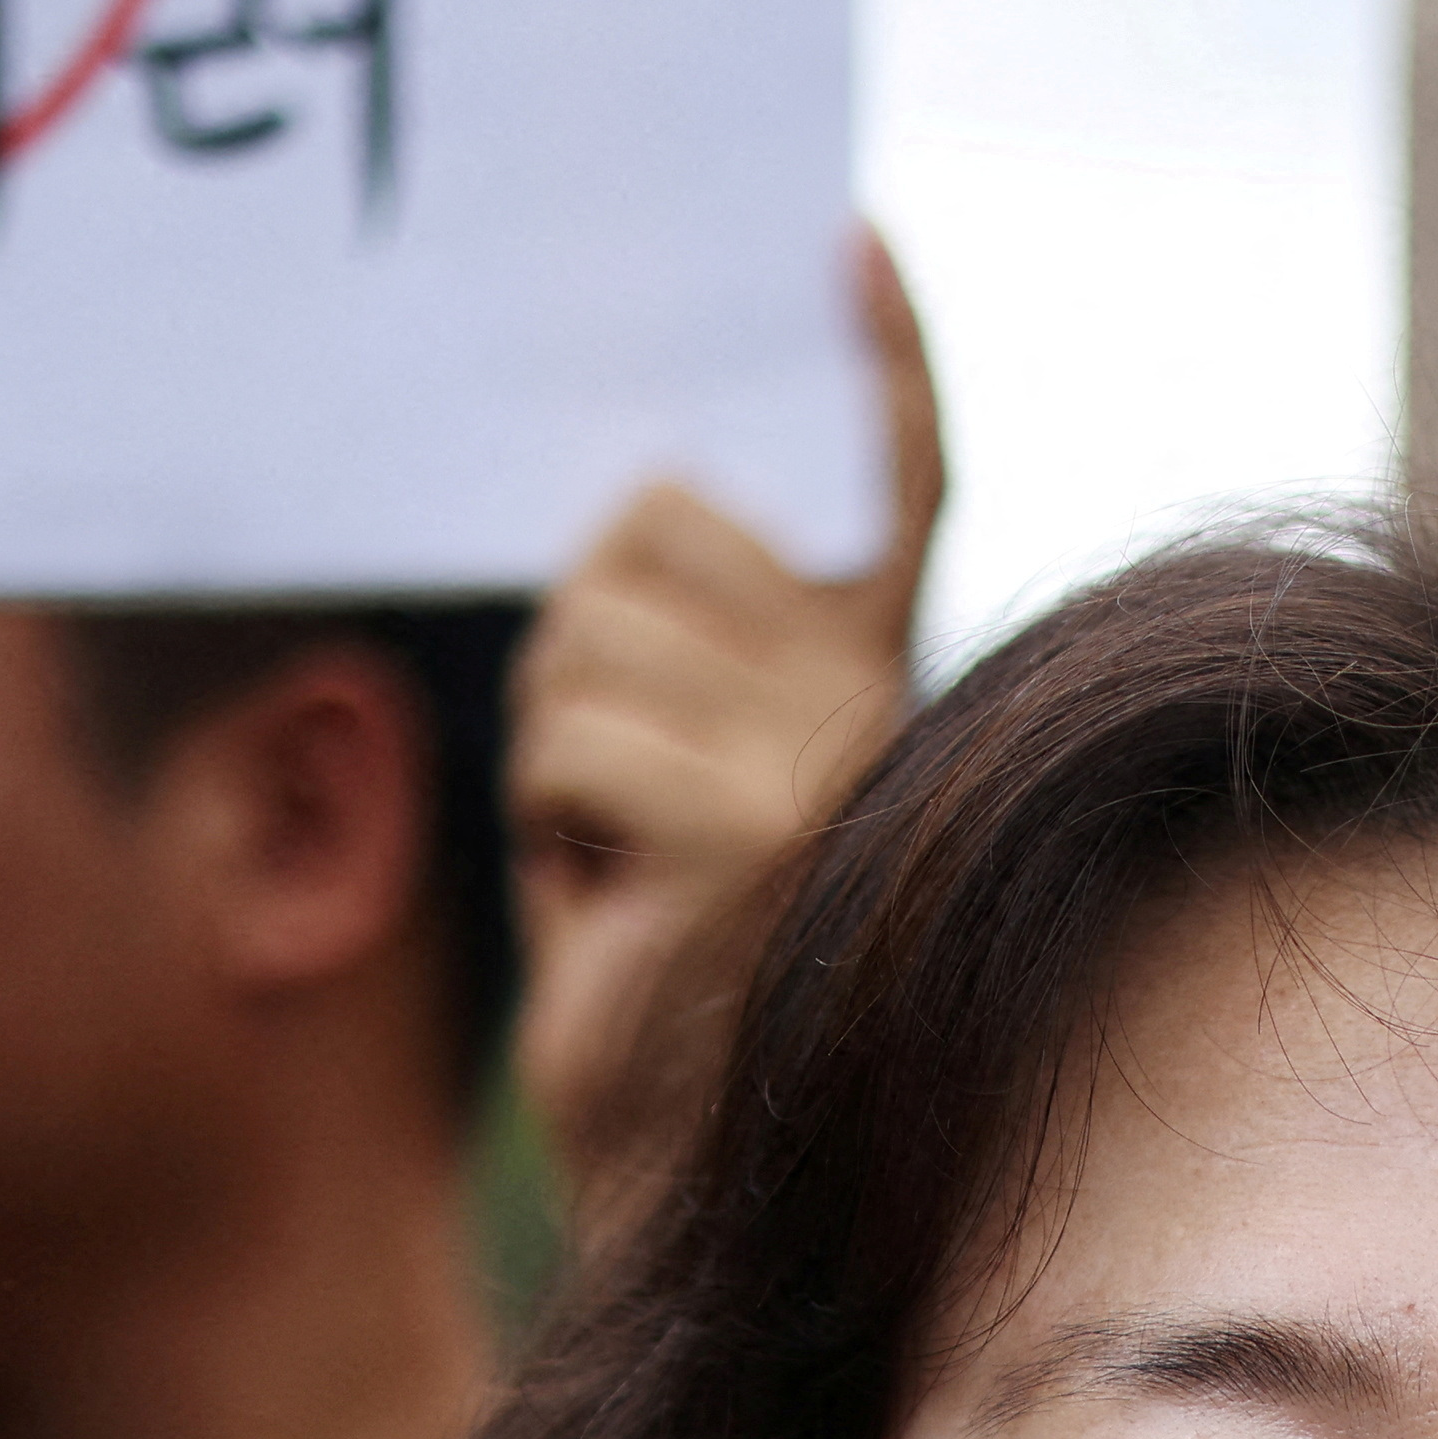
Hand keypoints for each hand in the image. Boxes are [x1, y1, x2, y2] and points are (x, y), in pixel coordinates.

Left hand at [505, 233, 944, 1256]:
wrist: (693, 1188)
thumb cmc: (675, 995)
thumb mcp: (683, 797)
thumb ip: (689, 664)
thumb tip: (627, 516)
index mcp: (880, 684)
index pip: (897, 486)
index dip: (877, 363)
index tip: (849, 249)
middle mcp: (876, 705)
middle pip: (651, 529)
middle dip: (579, 646)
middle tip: (611, 796)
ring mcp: (821, 763)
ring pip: (583, 639)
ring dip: (548, 749)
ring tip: (612, 867)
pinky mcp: (739, 829)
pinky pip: (562, 739)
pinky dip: (540, 822)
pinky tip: (606, 908)